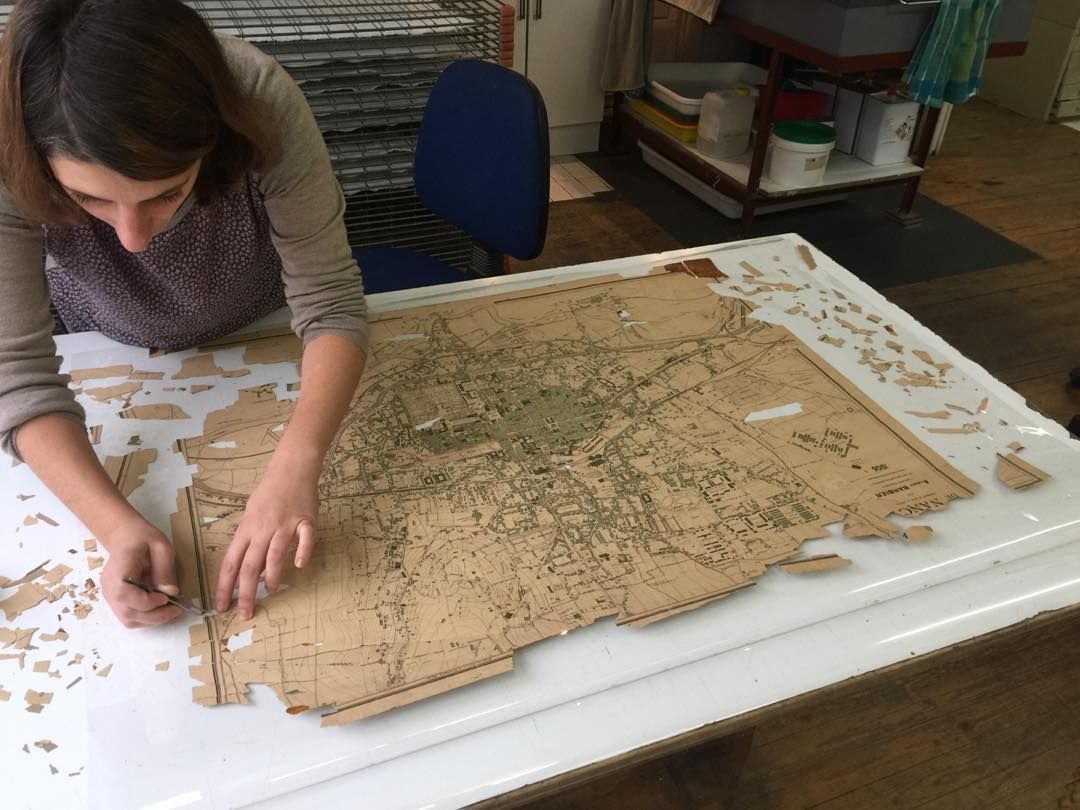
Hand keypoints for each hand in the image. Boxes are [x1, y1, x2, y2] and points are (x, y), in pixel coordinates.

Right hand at [100, 519, 182, 628]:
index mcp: (118, 569)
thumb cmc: (142, 538)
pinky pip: (129, 616)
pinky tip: (159, 608)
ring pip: (128, 619)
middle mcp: (109, 586)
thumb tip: (171, 593)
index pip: (124, 594)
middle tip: (176, 609)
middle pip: (127, 613)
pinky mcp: (115, 600)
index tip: (166, 597)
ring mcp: (110, 595)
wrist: (124, 536)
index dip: (146, 602)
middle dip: (155, 616)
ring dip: (151, 620)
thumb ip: (165, 569)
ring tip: (170, 610)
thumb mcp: (161, 547)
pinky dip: (146, 617)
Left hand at [214, 468, 317, 618]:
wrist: (291, 468)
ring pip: (274, 554)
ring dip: (270, 576)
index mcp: (246, 529)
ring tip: (269, 591)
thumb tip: (249, 572)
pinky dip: (303, 552)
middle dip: (245, 593)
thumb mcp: (252, 516)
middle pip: (249, 565)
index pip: (230, 563)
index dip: (224, 587)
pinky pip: (305, 539)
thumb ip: (251, 542)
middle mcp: (263, 529)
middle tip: (245, 613)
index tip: (221, 607)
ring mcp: (285, 525)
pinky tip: (300, 565)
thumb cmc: (270, 493)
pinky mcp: (306, 520)